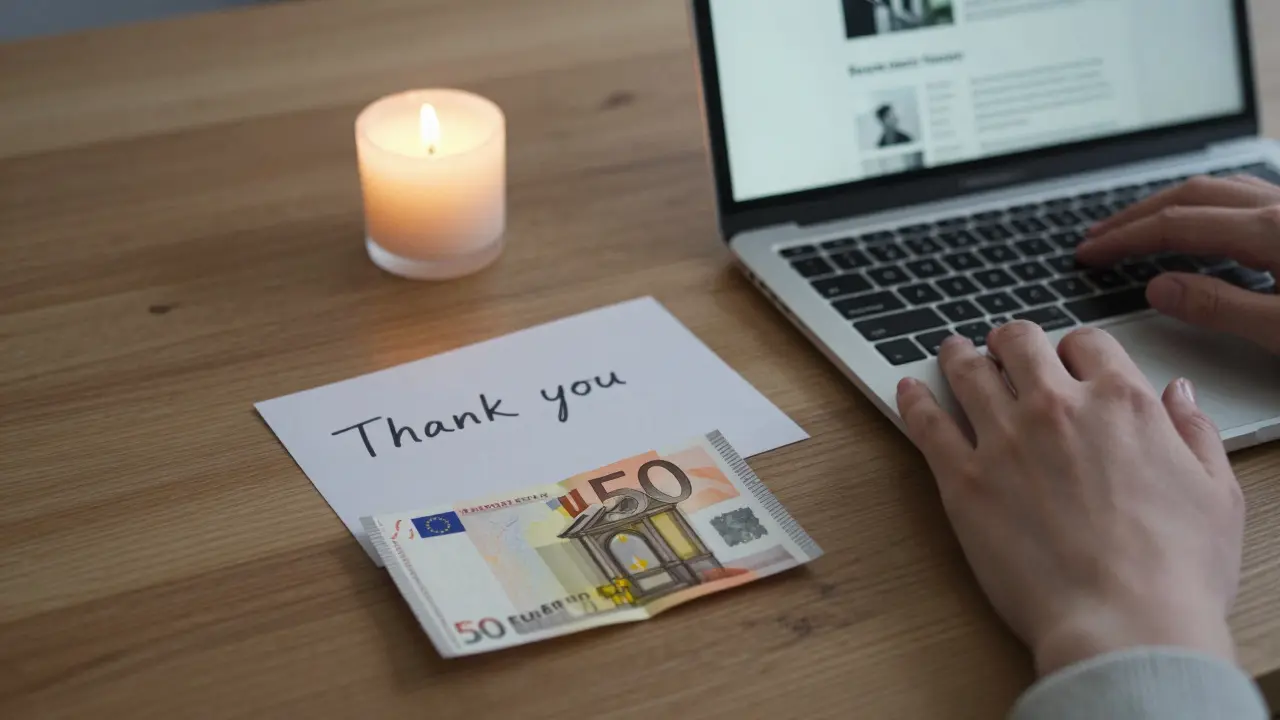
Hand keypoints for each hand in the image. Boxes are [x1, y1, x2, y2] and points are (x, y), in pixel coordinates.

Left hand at [897, 325, 1244, 675]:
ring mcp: (1003, 440)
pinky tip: (908, 388)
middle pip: (1019, 344)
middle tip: (1002, 350)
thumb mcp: (1216, 493)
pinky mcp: (962, 479)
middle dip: (1010, 342)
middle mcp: (1056, 407)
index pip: (1087, 344)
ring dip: (958, 356)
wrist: (1122, 622)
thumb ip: (1194, 433)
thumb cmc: (1176, 571)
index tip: (1067, 360)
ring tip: (951, 351)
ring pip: (967, 371)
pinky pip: (926, 423)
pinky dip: (914, 399)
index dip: (1075, 349)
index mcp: (1121, 403)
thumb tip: (1175, 394)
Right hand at [1077, 174, 1279, 353]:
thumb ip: (1221, 307)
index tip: (1091, 253)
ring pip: (1218, 189)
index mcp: (1272, 229)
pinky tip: (1203, 219)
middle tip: (1098, 236)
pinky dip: (1207, 204)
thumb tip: (1159, 289)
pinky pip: (1244, 195)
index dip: (1125, 238)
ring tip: (1139, 223)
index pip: (1177, 225)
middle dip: (1137, 215)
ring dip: (1170, 204)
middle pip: (1191, 196)